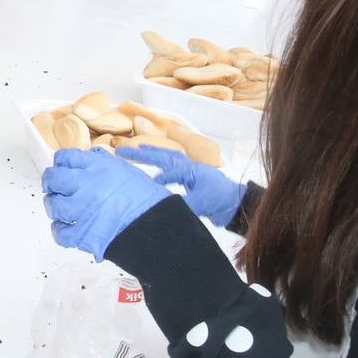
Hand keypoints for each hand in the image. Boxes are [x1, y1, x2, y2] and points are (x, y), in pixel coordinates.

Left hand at [43, 148, 169, 261]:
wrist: (157, 228)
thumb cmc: (148, 200)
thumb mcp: (128, 170)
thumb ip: (105, 162)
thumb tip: (92, 156)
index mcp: (98, 168)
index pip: (66, 157)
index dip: (60, 162)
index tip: (60, 166)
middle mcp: (86, 186)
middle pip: (54, 178)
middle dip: (50, 181)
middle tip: (52, 185)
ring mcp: (82, 210)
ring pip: (54, 205)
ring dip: (52, 205)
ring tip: (57, 206)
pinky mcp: (83, 234)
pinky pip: (60, 232)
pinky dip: (58, 230)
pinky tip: (63, 227)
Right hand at [117, 146, 245, 227]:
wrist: (236, 203)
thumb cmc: (221, 198)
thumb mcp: (202, 202)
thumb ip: (182, 203)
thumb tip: (163, 206)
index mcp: (189, 168)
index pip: (167, 172)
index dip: (155, 179)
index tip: (145, 187)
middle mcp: (187, 165)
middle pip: (160, 155)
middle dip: (141, 153)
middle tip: (121, 150)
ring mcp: (188, 170)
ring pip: (164, 158)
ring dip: (149, 153)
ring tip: (133, 150)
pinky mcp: (188, 178)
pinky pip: (169, 167)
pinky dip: (159, 164)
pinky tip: (152, 168)